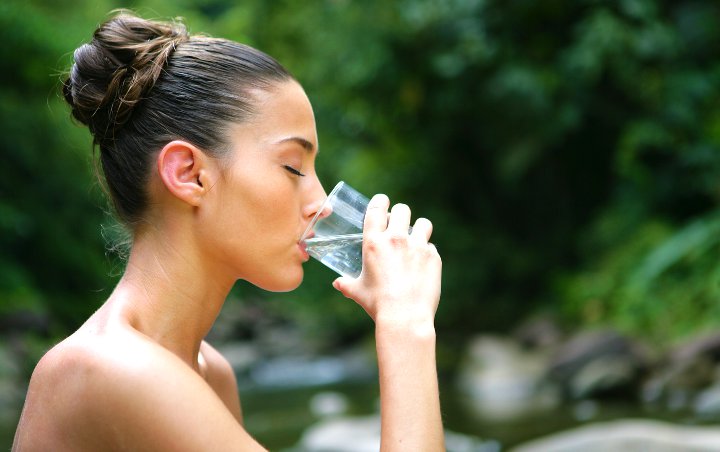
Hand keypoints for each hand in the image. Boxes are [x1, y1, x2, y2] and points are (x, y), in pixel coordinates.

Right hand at [332, 194, 441, 328]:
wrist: (405, 316)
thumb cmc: (378, 304)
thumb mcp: (358, 292)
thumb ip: (346, 284)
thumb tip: (337, 284)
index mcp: (374, 242)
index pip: (377, 209)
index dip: (380, 201)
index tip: (382, 202)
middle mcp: (396, 239)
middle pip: (402, 209)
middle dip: (400, 214)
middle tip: (398, 224)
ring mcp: (417, 246)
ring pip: (422, 223)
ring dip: (418, 228)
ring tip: (415, 239)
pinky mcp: (433, 257)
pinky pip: (431, 246)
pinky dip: (427, 252)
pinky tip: (422, 263)